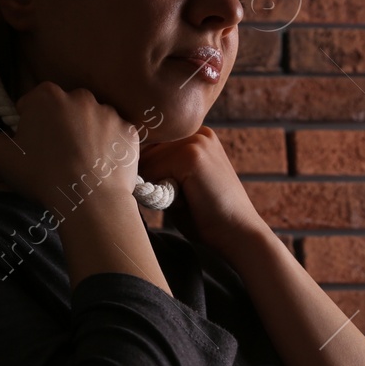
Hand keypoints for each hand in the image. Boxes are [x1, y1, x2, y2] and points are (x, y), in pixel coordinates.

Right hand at [0, 82, 144, 211]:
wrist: (89, 199)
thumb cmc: (43, 176)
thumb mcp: (1, 159)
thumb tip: (1, 137)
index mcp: (46, 96)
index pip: (32, 102)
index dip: (28, 122)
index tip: (31, 142)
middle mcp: (80, 96)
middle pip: (65, 107)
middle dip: (60, 124)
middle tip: (56, 154)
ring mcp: (109, 112)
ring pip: (93, 120)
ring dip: (86, 134)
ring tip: (81, 163)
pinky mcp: (129, 130)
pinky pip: (115, 135)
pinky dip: (109, 146)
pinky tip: (100, 166)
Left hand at [137, 126, 267, 255]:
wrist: (239, 234)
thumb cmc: (206, 216)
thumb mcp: (179, 184)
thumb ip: (158, 170)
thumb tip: (125, 165)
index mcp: (196, 135)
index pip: (149, 144)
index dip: (145, 169)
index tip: (157, 187)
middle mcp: (196, 131)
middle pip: (144, 150)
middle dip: (148, 177)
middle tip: (177, 198)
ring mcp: (196, 140)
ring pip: (146, 161)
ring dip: (154, 186)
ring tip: (183, 199)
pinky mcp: (193, 155)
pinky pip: (153, 171)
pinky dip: (160, 192)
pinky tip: (185, 201)